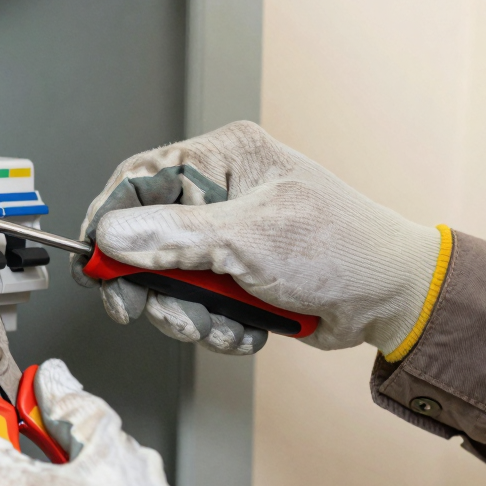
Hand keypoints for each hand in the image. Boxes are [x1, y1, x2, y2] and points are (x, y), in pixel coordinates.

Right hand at [74, 120, 444, 356]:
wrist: (391, 300)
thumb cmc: (340, 250)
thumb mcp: (247, 239)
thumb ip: (172, 238)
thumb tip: (112, 235)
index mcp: (225, 157)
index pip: (139, 180)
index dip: (110, 222)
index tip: (94, 264)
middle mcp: (223, 191)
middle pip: (147, 238)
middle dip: (155, 285)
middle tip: (151, 310)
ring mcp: (229, 236)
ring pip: (170, 281)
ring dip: (192, 314)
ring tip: (224, 323)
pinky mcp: (238, 275)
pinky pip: (199, 304)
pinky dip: (218, 325)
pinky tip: (248, 328)